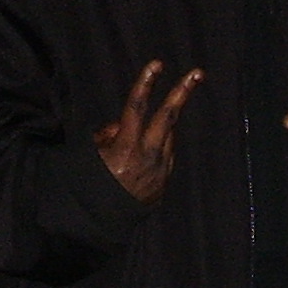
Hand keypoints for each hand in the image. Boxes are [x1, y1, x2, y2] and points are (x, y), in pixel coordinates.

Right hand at [94, 59, 202, 202]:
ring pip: (167, 137)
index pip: (136, 107)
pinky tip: (139, 164)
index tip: (156, 64)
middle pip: (167, 117)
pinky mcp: (164, 183)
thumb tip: (120, 126)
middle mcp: (147, 156)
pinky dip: (156, 151)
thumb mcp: (92, 156)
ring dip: (158, 130)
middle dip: (182, 92)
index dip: (145, 83)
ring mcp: (160, 170)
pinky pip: (164, 157)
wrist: (101, 223)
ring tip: (133, 147)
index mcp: (125, 147)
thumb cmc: (91, 186)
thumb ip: (107, 136)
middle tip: (197, 73)